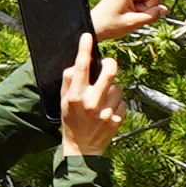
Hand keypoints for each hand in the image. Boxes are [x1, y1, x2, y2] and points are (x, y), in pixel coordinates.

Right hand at [58, 40, 134, 158]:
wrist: (82, 149)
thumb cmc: (72, 122)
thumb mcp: (63, 102)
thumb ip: (69, 81)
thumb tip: (77, 63)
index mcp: (75, 97)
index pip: (81, 67)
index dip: (84, 49)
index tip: (87, 37)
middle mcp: (90, 103)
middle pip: (110, 72)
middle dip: (111, 64)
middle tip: (109, 64)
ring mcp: (105, 112)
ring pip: (118, 87)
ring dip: (113, 89)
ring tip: (103, 100)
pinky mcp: (117, 119)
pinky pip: (122, 102)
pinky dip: (117, 104)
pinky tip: (108, 112)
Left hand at [88, 0, 175, 48]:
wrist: (93, 27)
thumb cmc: (108, 24)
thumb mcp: (133, 22)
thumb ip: (151, 15)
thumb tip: (164, 9)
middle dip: (149, 6)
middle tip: (135, 16)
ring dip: (145, 9)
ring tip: (130, 16)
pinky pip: (144, 1)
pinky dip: (142, 10)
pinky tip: (131, 15)